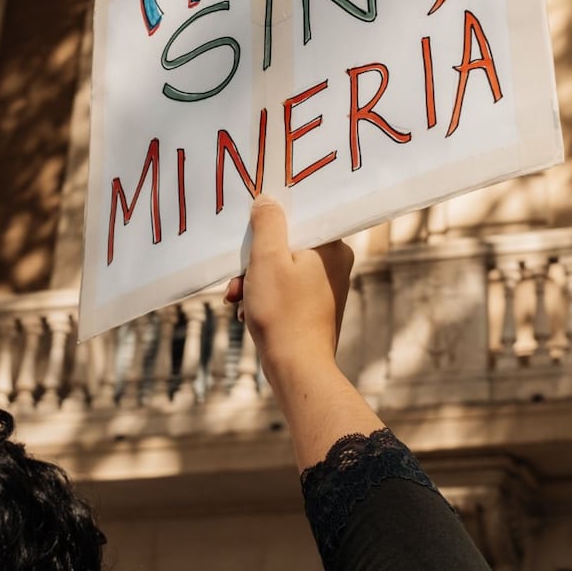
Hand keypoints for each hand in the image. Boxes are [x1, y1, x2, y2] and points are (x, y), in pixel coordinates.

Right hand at [226, 195, 352, 387]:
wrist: (298, 370)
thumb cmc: (283, 314)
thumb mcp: (266, 259)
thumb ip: (267, 223)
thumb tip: (267, 200)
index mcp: (332, 247)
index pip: (301, 216)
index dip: (272, 220)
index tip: (251, 227)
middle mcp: (334, 264)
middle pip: (287, 243)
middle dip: (255, 260)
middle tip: (236, 277)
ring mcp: (325, 287)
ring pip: (282, 268)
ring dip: (255, 281)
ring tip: (237, 299)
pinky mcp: (314, 307)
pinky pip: (285, 289)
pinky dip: (264, 297)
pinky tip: (247, 312)